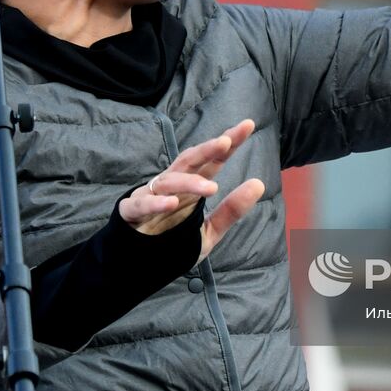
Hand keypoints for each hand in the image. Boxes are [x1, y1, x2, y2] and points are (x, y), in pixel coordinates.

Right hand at [118, 119, 264, 263]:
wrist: (138, 265)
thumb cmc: (174, 241)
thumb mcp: (209, 231)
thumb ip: (231, 211)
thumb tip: (259, 184)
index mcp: (192, 186)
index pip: (212, 161)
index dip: (228, 143)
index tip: (248, 125)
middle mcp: (172, 185)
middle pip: (189, 160)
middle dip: (207, 149)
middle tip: (225, 142)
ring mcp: (151, 196)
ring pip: (169, 181)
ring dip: (189, 183)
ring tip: (210, 188)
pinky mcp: (131, 212)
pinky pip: (141, 204)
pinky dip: (155, 203)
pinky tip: (171, 203)